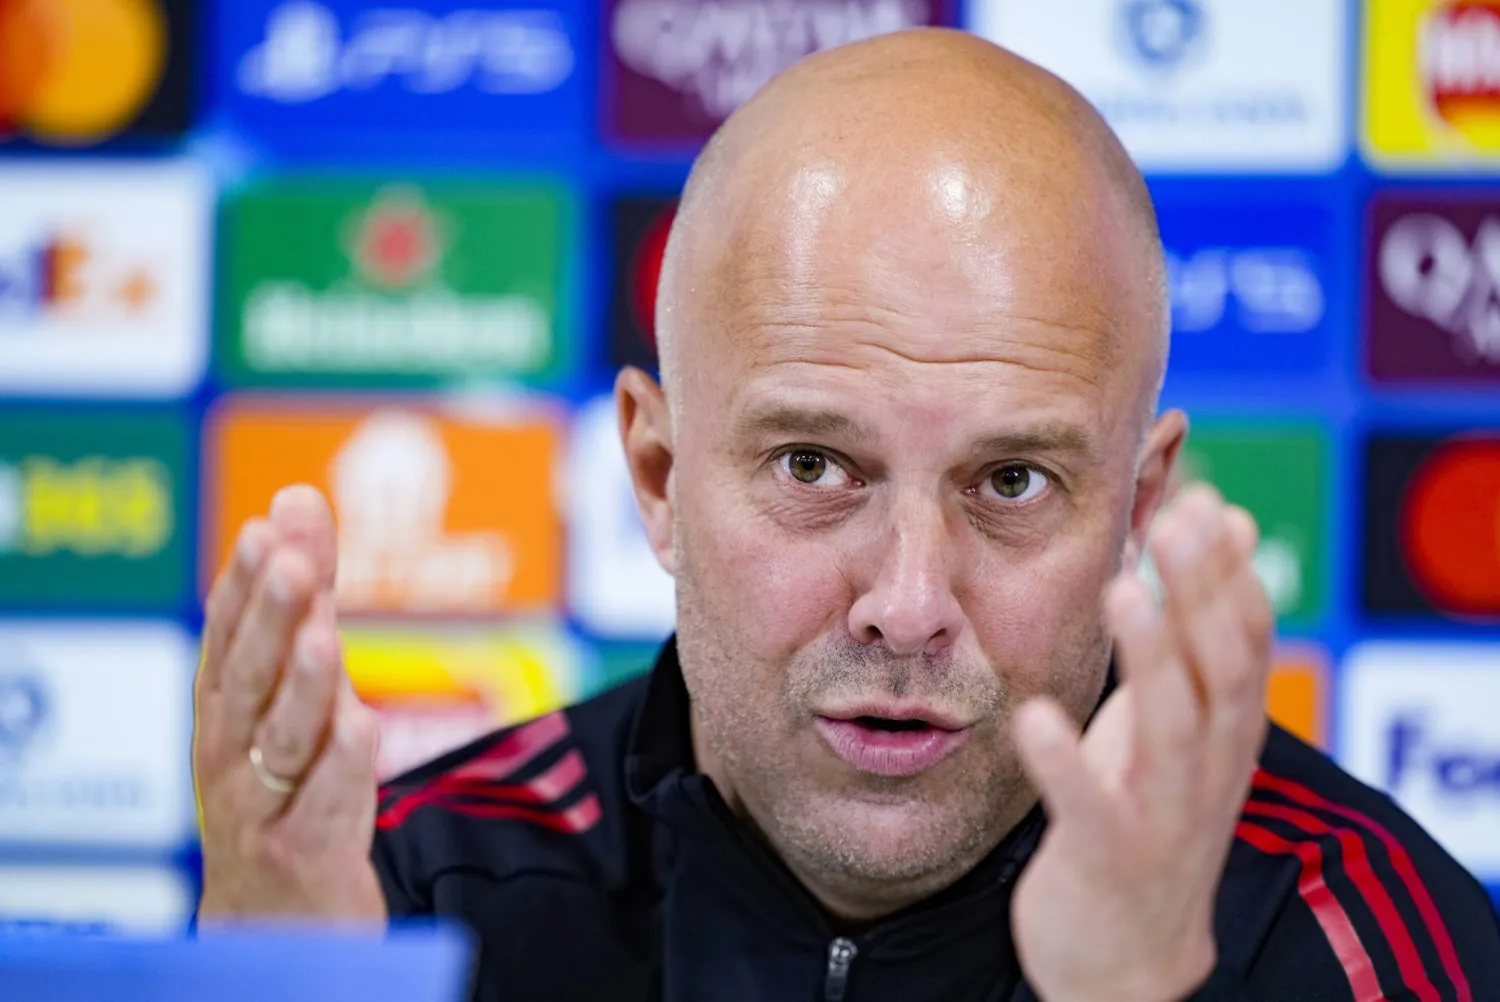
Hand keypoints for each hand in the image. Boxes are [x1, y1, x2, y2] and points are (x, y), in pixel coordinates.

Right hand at [194, 485, 385, 923]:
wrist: (272, 917)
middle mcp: (229, 752)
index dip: (244, 583)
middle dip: (270, 619)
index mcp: (224, 707)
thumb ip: (302, 597)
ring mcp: (260, 807)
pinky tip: (364, 730)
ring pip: (280, 741)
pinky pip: (322, 810)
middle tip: (291, 563)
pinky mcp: (301, 856)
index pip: (228, 635)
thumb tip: (298, 497)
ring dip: (301, 687)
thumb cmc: (278, 783)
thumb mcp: (289, 686)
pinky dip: (341, 770)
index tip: (267, 527)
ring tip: (324, 636)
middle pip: (249, 679)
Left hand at [1011, 484, 1272, 1000]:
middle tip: (1177, 518)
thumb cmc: (1143, 811)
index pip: (1246, 637)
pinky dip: (1066, 763)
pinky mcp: (1109, 857)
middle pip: (1223, 668)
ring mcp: (1165, 815)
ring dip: (1154, 657)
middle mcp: (1210, 767)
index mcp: (1226, 728)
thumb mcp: (1176, 718)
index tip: (1204, 498)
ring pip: (1175, 728)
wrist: (1126, 957)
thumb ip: (1193, 630)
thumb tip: (1228, 522)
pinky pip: (1090, 807)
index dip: (1229, 570)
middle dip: (1203, 591)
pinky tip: (1032, 717)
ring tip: (1123, 591)